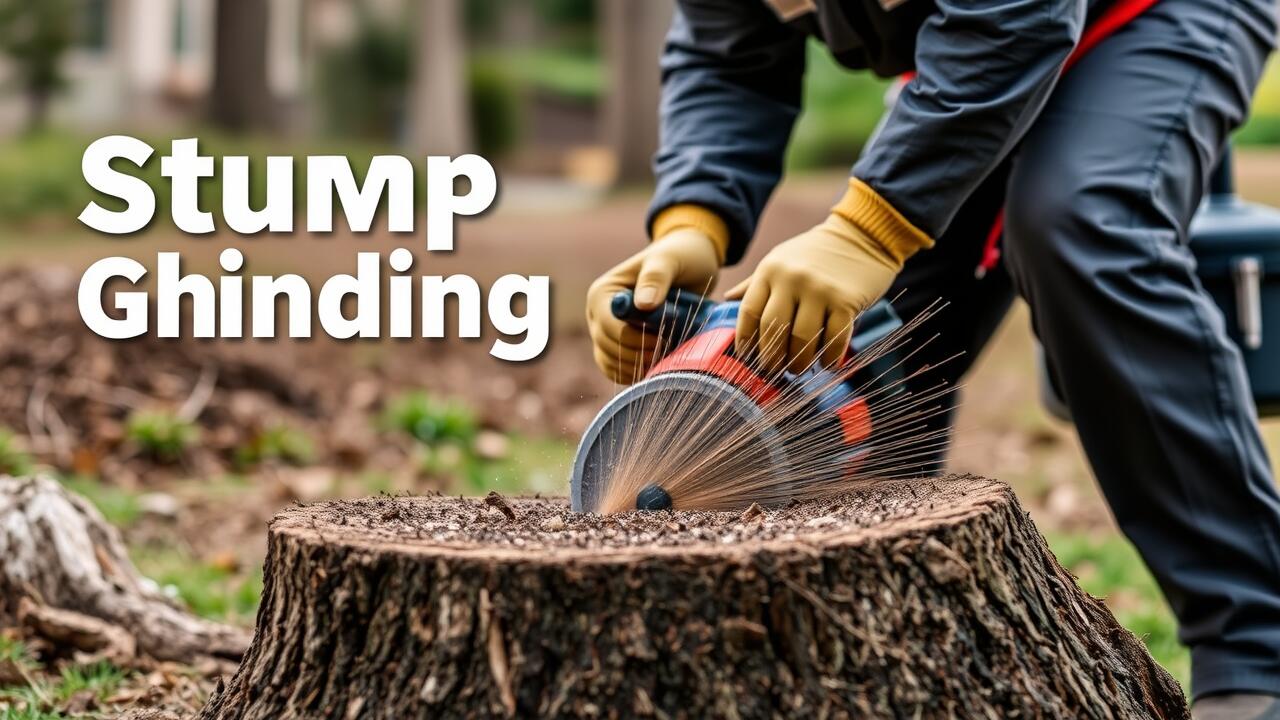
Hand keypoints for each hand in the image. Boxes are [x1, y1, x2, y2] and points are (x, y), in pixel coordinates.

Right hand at [587, 228, 721, 382]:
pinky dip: (636, 373)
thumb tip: (643, 304)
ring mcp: (605, 333)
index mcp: (601, 294)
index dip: (635, 339)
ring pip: (612, 364)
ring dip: (640, 366)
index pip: (608, 327)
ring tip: (668, 354)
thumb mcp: (669, 261)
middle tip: (672, 348)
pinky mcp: (618, 347)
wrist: (690, 265)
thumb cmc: (679, 258)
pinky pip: (618, 371)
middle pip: (609, 349)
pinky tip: (658, 365)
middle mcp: (596, 315)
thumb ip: (655, 278)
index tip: (665, 337)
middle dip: (640, 353)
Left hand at [725, 214, 901, 374]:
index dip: (745, 341)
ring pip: (802, 339)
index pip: (749, 313)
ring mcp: (819, 290)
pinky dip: (828, 358)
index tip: (748, 358)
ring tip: (799, 369)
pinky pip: (833, 339)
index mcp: (770, 270)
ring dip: (799, 362)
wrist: (862, 236)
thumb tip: (727, 299)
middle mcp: (791, 279)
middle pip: (773, 330)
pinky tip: (826, 364)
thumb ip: (755, 282)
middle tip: (774, 371)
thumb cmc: (815, 253)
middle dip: (771, 358)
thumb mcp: (780, 259)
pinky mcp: (845, 301)